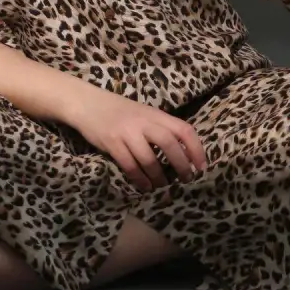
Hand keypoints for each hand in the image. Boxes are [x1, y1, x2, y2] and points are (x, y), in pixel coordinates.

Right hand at [69, 91, 207, 193]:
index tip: (201, 166)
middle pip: (169, 144)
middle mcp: (143, 122)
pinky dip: (139, 179)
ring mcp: (127, 132)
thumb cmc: (119, 111)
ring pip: (149, 158)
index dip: (196, 148)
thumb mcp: (143, 113)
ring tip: (162, 186)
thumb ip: (160, 128)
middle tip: (186, 179)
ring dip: (158, 176)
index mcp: (155, 114)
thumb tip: (182, 152)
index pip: (183, 129)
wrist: (87, 103)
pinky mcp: (112, 143)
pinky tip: (144, 186)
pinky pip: (129, 165)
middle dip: (181, 165)